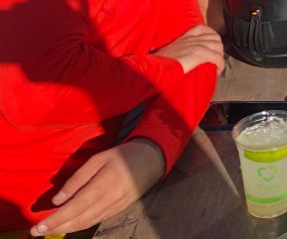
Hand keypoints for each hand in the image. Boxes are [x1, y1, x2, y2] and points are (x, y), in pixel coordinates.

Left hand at [31, 139, 164, 236]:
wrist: (152, 159)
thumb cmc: (123, 155)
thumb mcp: (99, 158)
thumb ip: (78, 178)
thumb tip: (58, 199)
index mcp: (104, 184)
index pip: (75, 207)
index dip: (56, 219)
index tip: (38, 226)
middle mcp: (110, 199)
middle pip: (79, 220)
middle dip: (56, 227)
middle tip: (36, 232)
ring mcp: (116, 206)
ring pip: (87, 223)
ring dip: (66, 228)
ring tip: (48, 230)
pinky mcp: (120, 209)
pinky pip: (96, 220)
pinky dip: (80, 225)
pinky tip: (69, 224)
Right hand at [154, 24, 223, 74]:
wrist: (153, 69)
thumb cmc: (157, 64)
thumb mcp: (167, 52)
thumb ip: (176, 51)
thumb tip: (180, 60)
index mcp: (184, 37)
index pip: (203, 29)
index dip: (211, 37)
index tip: (212, 47)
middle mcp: (191, 38)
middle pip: (215, 37)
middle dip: (218, 48)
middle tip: (215, 60)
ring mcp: (195, 45)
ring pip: (218, 46)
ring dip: (220, 56)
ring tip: (216, 66)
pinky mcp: (198, 54)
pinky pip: (216, 57)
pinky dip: (220, 64)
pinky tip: (218, 70)